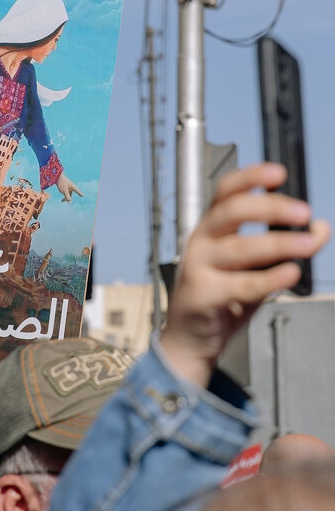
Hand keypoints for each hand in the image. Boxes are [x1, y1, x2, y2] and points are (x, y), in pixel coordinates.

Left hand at [57, 172, 83, 202]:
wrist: (56, 177)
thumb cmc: (61, 183)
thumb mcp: (64, 191)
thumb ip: (67, 196)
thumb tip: (69, 201)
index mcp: (73, 187)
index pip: (77, 191)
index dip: (80, 193)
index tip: (82, 195)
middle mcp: (71, 187)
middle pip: (71, 194)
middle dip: (69, 198)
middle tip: (69, 203)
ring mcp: (68, 187)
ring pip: (68, 194)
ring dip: (65, 198)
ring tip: (62, 201)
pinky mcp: (65, 188)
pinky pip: (66, 193)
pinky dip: (64, 196)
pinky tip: (62, 200)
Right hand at [160, 163, 329, 387]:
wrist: (191, 338)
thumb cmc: (221, 297)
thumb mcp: (256, 267)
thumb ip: (285, 247)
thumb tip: (319, 229)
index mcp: (211, 228)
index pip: (226, 192)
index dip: (250, 177)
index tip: (279, 173)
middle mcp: (201, 241)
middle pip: (231, 212)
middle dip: (270, 207)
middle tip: (302, 213)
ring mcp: (198, 267)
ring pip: (240, 248)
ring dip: (279, 243)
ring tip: (308, 245)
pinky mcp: (202, 294)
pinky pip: (242, 284)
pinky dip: (270, 278)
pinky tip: (290, 273)